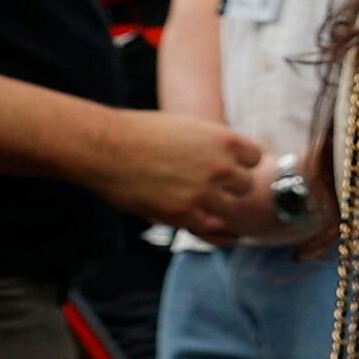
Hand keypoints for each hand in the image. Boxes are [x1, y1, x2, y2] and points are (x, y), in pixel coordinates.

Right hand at [101, 110, 269, 237]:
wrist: (104, 147)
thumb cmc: (138, 133)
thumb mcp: (187, 128)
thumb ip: (212, 145)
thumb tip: (233, 160)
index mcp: (223, 139)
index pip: (255, 158)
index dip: (242, 164)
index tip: (232, 168)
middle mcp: (220, 166)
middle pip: (246, 186)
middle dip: (231, 188)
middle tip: (213, 189)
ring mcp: (204, 192)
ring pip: (232, 210)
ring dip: (220, 209)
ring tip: (209, 208)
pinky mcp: (183, 214)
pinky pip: (211, 230)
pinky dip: (213, 231)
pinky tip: (214, 230)